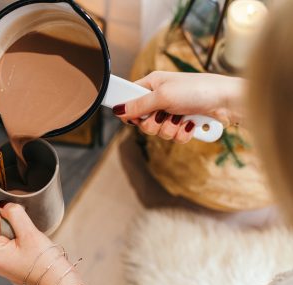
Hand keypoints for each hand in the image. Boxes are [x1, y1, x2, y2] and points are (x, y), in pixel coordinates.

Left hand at [0, 202, 90, 284]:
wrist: (60, 282)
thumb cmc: (46, 262)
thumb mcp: (29, 233)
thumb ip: (15, 214)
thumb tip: (4, 205)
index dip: (6, 218)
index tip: (21, 228)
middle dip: (13, 228)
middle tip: (28, 240)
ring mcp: (2, 266)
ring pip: (5, 237)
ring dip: (19, 236)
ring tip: (31, 247)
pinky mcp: (11, 267)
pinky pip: (12, 247)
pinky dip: (22, 245)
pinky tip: (32, 253)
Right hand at [114, 71, 244, 142]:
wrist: (228, 101)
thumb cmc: (198, 89)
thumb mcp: (163, 96)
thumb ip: (139, 105)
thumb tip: (118, 109)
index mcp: (152, 85)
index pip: (129, 99)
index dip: (129, 110)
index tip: (133, 118)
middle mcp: (160, 99)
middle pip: (142, 121)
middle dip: (154, 123)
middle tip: (164, 115)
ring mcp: (172, 112)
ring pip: (158, 132)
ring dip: (170, 129)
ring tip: (182, 117)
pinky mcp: (184, 124)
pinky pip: (174, 137)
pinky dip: (182, 133)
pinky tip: (191, 123)